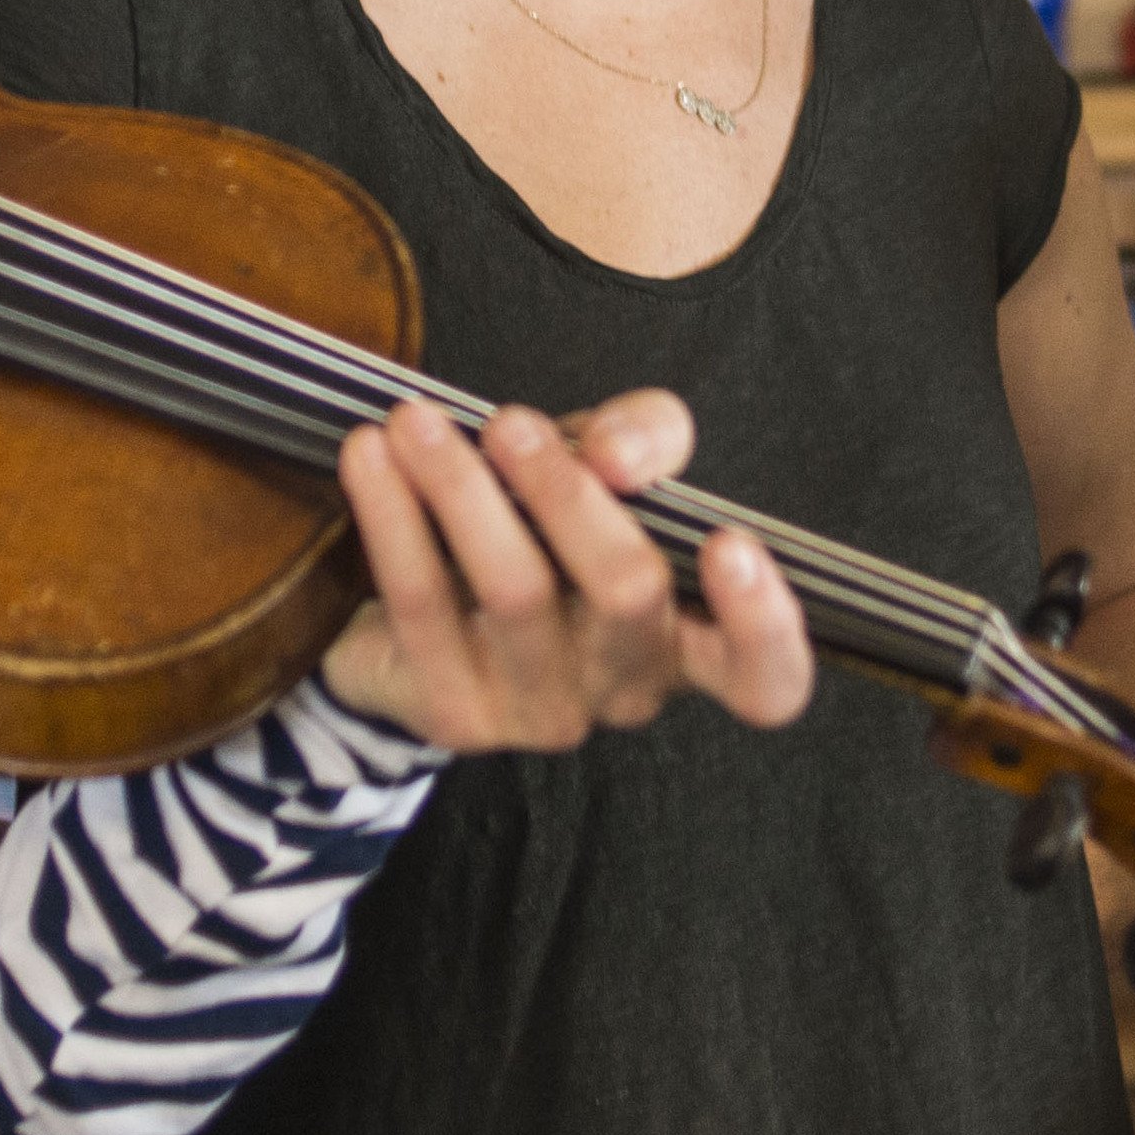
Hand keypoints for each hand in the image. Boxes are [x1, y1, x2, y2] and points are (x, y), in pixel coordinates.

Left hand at [318, 391, 813, 753]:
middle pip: (629, 593)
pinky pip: (424, 603)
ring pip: (517, 591)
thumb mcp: (606, 463)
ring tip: (414, 420)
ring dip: (462, 489)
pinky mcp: (455, 714)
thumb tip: (619, 456)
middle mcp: (627, 686)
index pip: (765, 676)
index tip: (729, 541)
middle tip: (508, 421)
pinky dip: (394, 516)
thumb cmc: (540, 526)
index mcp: (688, 636)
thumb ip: (642, 436)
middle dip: (568, 493)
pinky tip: (369, 455)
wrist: (414, 601)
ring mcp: (542, 713)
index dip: (765, 624)